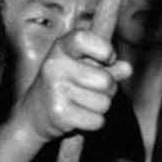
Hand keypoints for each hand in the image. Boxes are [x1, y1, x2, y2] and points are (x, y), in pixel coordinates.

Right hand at [16, 29, 131, 144]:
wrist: (33, 114)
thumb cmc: (63, 86)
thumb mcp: (81, 68)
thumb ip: (106, 67)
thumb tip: (128, 68)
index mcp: (60, 48)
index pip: (84, 38)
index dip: (104, 49)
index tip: (109, 59)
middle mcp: (55, 66)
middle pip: (105, 80)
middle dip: (108, 90)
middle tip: (93, 91)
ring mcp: (55, 90)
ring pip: (104, 103)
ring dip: (100, 108)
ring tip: (83, 104)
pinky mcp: (59, 113)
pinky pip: (97, 120)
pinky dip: (95, 123)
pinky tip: (80, 117)